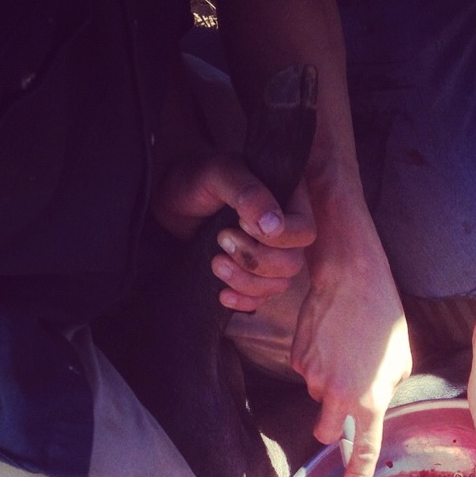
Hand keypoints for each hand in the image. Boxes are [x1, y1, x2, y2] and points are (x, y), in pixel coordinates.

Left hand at [151, 152, 315, 311]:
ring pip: (278, 285)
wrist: (170, 202)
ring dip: (246, 281)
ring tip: (215, 262)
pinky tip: (222, 295)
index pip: (304, 232)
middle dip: (256, 260)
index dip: (280, 238)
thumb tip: (274, 226)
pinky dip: (243, 301)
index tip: (241, 223)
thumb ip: (248, 193)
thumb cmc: (195, 180)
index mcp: (287, 200)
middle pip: (293, 263)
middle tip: (222, 239)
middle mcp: (284, 231)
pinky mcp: (251, 276)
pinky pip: (261, 300)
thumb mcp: (218, 175)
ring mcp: (269, 256)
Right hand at [291, 196, 412, 476]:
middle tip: (343, 401)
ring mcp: (313, 377)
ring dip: (329, 382)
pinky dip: (318, 362)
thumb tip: (375, 403)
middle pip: (325, 432)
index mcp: (370, 399)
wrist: (351, 279)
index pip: (363, 448)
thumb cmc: (384, 318)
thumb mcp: (401, 360)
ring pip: (317, 395)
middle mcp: (338, 395)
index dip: (356, 475)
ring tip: (346, 350)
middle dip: (331, 425)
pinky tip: (331, 339)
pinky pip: (307, 371)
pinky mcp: (298, 359)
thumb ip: (387, 390)